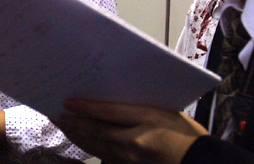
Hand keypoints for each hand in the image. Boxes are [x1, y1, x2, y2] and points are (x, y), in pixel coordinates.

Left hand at [53, 99, 208, 163]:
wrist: (196, 159)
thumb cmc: (182, 131)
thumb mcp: (160, 109)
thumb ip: (133, 105)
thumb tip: (106, 96)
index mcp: (145, 120)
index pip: (108, 113)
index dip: (86, 107)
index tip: (68, 102)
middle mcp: (134, 142)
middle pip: (97, 131)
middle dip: (74, 122)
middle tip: (57, 113)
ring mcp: (130, 157)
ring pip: (96, 145)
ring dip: (76, 134)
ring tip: (62, 124)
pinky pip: (102, 155)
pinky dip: (87, 146)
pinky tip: (79, 139)